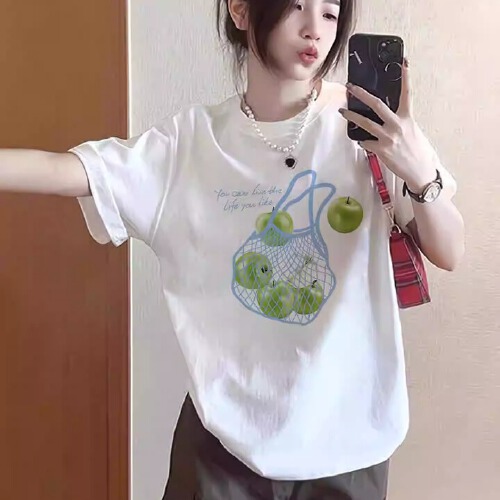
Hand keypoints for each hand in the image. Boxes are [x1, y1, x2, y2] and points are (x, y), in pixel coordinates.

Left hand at [338, 58, 437, 190]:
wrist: (420, 171)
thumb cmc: (418, 151)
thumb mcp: (413, 132)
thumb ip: (401, 122)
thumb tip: (387, 116)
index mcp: (408, 118)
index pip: (407, 94)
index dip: (406, 77)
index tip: (403, 62)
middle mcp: (397, 125)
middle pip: (377, 104)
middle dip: (361, 94)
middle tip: (350, 87)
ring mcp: (388, 138)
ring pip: (365, 123)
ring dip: (351, 116)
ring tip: (342, 111)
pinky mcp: (381, 150)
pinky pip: (365, 142)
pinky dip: (362, 141)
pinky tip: (361, 141)